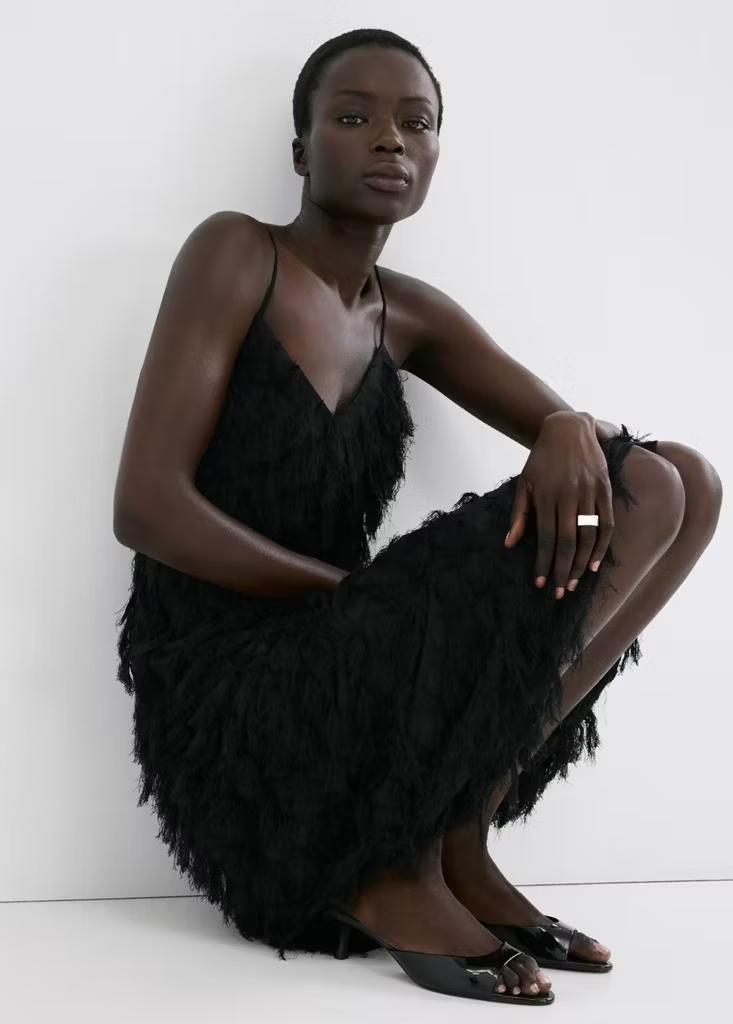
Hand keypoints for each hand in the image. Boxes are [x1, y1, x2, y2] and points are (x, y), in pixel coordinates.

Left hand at [504, 412, 613, 597]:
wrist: (569, 428)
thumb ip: (520, 514)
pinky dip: (603, 546)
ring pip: (589, 536)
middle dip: (564, 571)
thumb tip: (510, 544)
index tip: (541, 583)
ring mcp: (590, 493)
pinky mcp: (605, 490)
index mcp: (547, 496)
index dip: (545, 563)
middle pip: (569, 542)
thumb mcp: (524, 483)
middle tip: (561, 593)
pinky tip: (596, 563)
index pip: (547, 538)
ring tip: (576, 583)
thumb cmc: (542, 459)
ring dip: (583, 564)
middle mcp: (569, 496)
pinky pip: (607, 523)